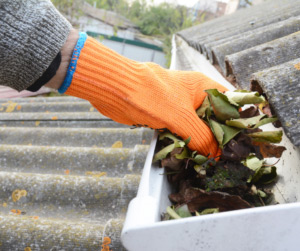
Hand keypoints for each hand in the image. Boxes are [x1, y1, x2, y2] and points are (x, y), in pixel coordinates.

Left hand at [51, 33, 227, 156]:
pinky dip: (185, 143)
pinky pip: (181, 132)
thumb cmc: (150, 95)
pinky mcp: (167, 117)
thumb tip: (214, 154)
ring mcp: (180, 108)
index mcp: (203, 87)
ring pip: (197, 127)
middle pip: (214, 118)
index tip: (242, 141)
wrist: (116, 90)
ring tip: (210, 161)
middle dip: (218, 137)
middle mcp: (194, 97)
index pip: (230, 103)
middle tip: (226, 157)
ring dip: (201, 143)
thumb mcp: (181, 117)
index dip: (238, 121)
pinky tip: (190, 156)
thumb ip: (200, 136)